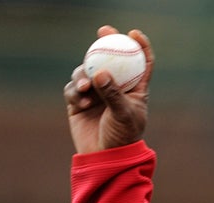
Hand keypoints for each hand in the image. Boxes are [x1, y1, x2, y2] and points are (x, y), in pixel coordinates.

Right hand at [64, 26, 153, 154]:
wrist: (104, 159)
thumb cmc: (122, 138)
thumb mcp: (123, 115)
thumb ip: (112, 94)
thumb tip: (100, 72)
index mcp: (134, 88)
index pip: (140, 62)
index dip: (139, 45)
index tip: (133, 34)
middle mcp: (115, 87)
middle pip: (110, 58)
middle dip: (105, 43)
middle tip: (102, 32)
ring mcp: (96, 93)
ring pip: (86, 71)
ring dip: (83, 74)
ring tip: (85, 88)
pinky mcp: (78, 102)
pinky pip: (73, 88)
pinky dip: (75, 92)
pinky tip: (81, 103)